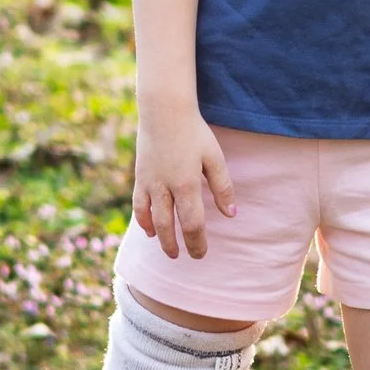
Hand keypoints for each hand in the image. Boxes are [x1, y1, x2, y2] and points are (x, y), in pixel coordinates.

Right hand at [132, 104, 236, 259]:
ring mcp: (149, 183)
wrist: (164, 112)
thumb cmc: (194, 133)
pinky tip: (150, 230)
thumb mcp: (214, 157)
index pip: (192, 223)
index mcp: (187, 184)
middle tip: (187, 257)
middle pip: (171, 226)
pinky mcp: (140, 177)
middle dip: (179, 245)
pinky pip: (139, 206)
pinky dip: (144, 221)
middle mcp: (165, 188)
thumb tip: (230, 214)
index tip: (201, 255)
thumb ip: (222, 187)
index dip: (197, 242)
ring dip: (161, 238)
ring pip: (153, 220)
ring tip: (170, 251)